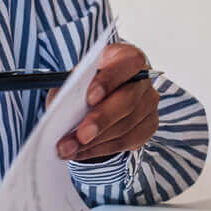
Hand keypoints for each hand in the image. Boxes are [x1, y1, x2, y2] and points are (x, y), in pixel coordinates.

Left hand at [54, 43, 158, 161]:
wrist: (99, 96)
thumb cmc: (87, 82)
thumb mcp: (76, 76)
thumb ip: (70, 87)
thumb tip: (60, 109)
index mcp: (126, 58)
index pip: (128, 63)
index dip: (110, 80)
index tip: (90, 97)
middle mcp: (143, 80)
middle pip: (129, 100)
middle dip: (102, 120)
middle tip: (80, 135)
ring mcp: (149, 104)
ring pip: (126, 126)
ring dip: (95, 141)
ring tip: (69, 148)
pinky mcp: (148, 126)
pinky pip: (126, 142)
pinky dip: (101, 149)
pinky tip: (82, 152)